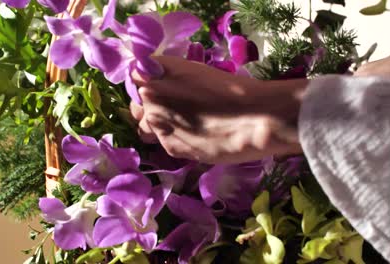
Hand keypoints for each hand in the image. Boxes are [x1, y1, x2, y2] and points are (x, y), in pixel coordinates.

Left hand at [131, 56, 305, 163]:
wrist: (254, 117)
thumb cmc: (233, 89)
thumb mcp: (197, 73)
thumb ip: (170, 78)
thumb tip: (158, 87)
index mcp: (157, 71)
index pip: (135, 78)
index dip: (147, 85)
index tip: (159, 89)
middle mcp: (150, 96)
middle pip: (138, 105)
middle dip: (151, 107)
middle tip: (175, 109)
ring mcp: (157, 123)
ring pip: (146, 127)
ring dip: (158, 126)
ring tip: (184, 125)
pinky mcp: (170, 146)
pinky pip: (164, 143)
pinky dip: (176, 141)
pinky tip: (197, 137)